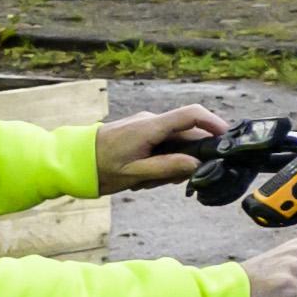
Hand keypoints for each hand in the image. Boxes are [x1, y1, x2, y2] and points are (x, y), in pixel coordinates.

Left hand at [94, 102, 227, 192]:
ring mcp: (146, 126)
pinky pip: (163, 144)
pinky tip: (145, 177)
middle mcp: (151, 121)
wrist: (68, 161)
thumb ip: (168, 167)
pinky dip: (162, 161)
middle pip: (187, 134)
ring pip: (176, 143)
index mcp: (150, 127)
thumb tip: (198, 165)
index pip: (192, 115)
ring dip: (172, 163)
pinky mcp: (141, 133)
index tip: (227, 140)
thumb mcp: (134, 173)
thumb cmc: (98, 167)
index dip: (214, 123)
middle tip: (173, 181)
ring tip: (149, 182)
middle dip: (189, 158)